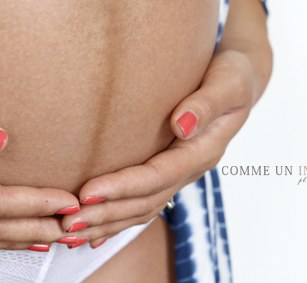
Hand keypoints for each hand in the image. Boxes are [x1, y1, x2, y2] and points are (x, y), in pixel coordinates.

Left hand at [61, 0, 271, 246]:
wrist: (238, 78)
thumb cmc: (232, 74)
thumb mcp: (229, 81)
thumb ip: (207, 102)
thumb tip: (182, 124)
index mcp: (204, 149)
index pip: (158, 175)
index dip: (123, 187)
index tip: (87, 192)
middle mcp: (191, 168)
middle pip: (146, 201)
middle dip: (107, 214)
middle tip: (68, 223)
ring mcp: (180, 173)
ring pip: (143, 209)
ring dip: (107, 222)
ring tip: (70, 233)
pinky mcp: (169, 170)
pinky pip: (143, 203)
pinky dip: (117, 219)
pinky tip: (93, 230)